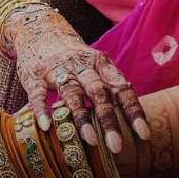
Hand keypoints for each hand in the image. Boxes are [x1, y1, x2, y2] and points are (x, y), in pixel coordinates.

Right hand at [10, 9, 149, 152]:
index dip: (134, 111)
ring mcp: (57, 71)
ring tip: (91, 141)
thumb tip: (131, 125)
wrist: (39, 31)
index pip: (122, 89)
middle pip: (99, 93)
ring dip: (82, 117)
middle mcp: (82, 66)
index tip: (144, 134)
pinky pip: (39, 94)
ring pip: (72, 94)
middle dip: (109, 120)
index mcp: (102, 65)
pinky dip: (41, 110)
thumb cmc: (75, 59)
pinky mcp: (34, 77)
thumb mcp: (96, 67)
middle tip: (117, 147)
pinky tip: (46, 127)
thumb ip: (110, 90)